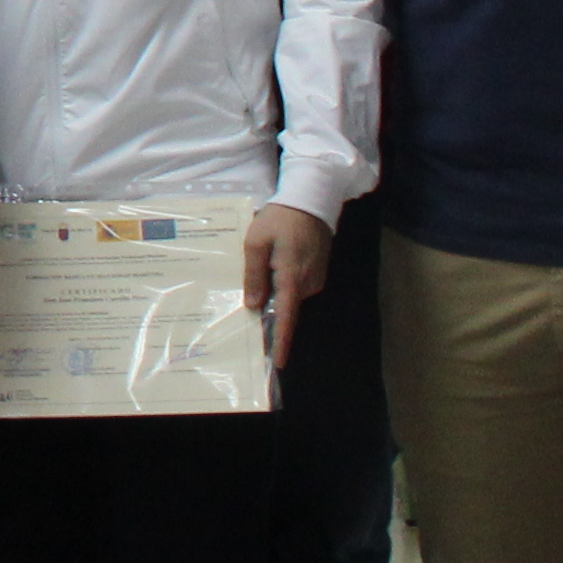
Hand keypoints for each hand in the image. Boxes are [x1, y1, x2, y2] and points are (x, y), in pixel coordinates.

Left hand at [245, 200, 333, 374]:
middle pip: (287, 309)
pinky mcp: (315, 272)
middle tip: (246, 322)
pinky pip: (295, 287)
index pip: (287, 317)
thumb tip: (255, 305)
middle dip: (270, 318)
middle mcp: (308, 284)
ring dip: (275, 299)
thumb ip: (254, 275)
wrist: (310, 200)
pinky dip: (282, 288)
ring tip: (253, 291)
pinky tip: (268, 276)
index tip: (278, 362)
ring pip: (290, 298)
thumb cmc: (279, 219)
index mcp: (292, 278)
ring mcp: (314, 279)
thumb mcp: (256, 242)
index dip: (282, 341)